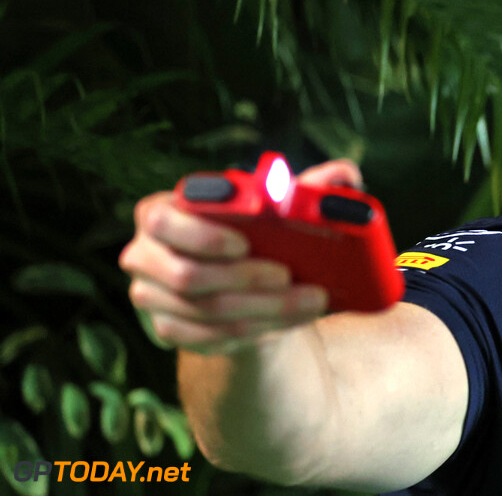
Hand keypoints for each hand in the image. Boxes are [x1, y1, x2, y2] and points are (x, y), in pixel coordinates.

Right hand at [119, 159, 362, 353]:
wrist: (241, 281)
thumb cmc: (256, 232)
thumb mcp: (279, 207)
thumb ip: (308, 186)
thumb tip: (345, 174)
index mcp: (161, 212)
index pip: (161, 219)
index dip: (201, 234)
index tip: (247, 242)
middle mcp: (144, 254)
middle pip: (186, 276)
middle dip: (245, 278)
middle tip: (290, 276)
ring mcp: (150, 297)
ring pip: (206, 311)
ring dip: (264, 309)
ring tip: (311, 300)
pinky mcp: (168, 330)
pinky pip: (210, 339)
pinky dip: (257, 330)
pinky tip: (292, 321)